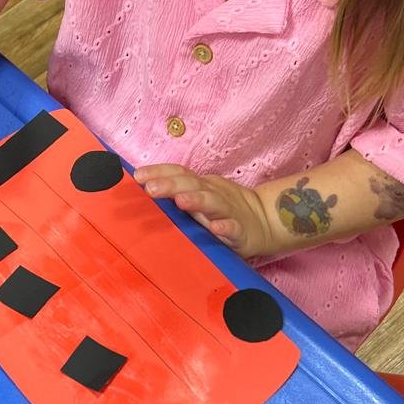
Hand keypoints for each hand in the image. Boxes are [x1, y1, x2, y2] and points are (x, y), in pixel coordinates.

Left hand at [134, 163, 274, 256]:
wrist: (265, 221)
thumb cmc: (222, 210)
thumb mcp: (200, 196)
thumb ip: (177, 193)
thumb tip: (142, 190)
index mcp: (201, 186)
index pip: (179, 173)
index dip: (159, 171)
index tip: (137, 176)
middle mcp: (213, 194)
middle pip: (191, 184)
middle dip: (171, 185)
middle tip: (150, 189)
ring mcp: (228, 211)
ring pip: (212, 202)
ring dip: (197, 200)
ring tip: (181, 202)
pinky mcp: (242, 231)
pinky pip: (234, 228)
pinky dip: (225, 227)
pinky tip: (216, 228)